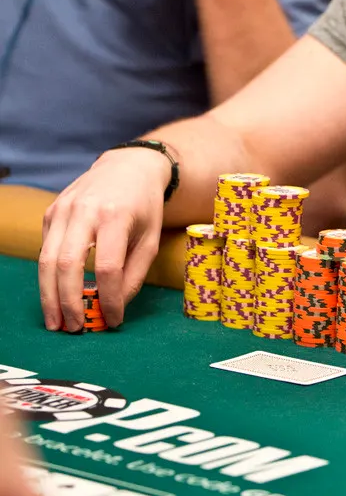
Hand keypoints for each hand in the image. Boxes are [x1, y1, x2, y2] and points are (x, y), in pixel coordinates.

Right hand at [39, 148, 168, 331]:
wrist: (128, 166)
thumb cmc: (144, 205)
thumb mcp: (151, 238)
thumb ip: (135, 274)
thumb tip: (114, 307)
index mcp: (116, 215)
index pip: (107, 267)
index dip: (108, 298)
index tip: (113, 320)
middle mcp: (85, 210)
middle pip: (67, 265)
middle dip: (69, 302)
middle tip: (74, 329)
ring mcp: (63, 209)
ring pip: (47, 260)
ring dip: (49, 296)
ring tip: (56, 322)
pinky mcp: (51, 212)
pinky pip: (45, 250)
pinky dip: (48, 277)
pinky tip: (56, 295)